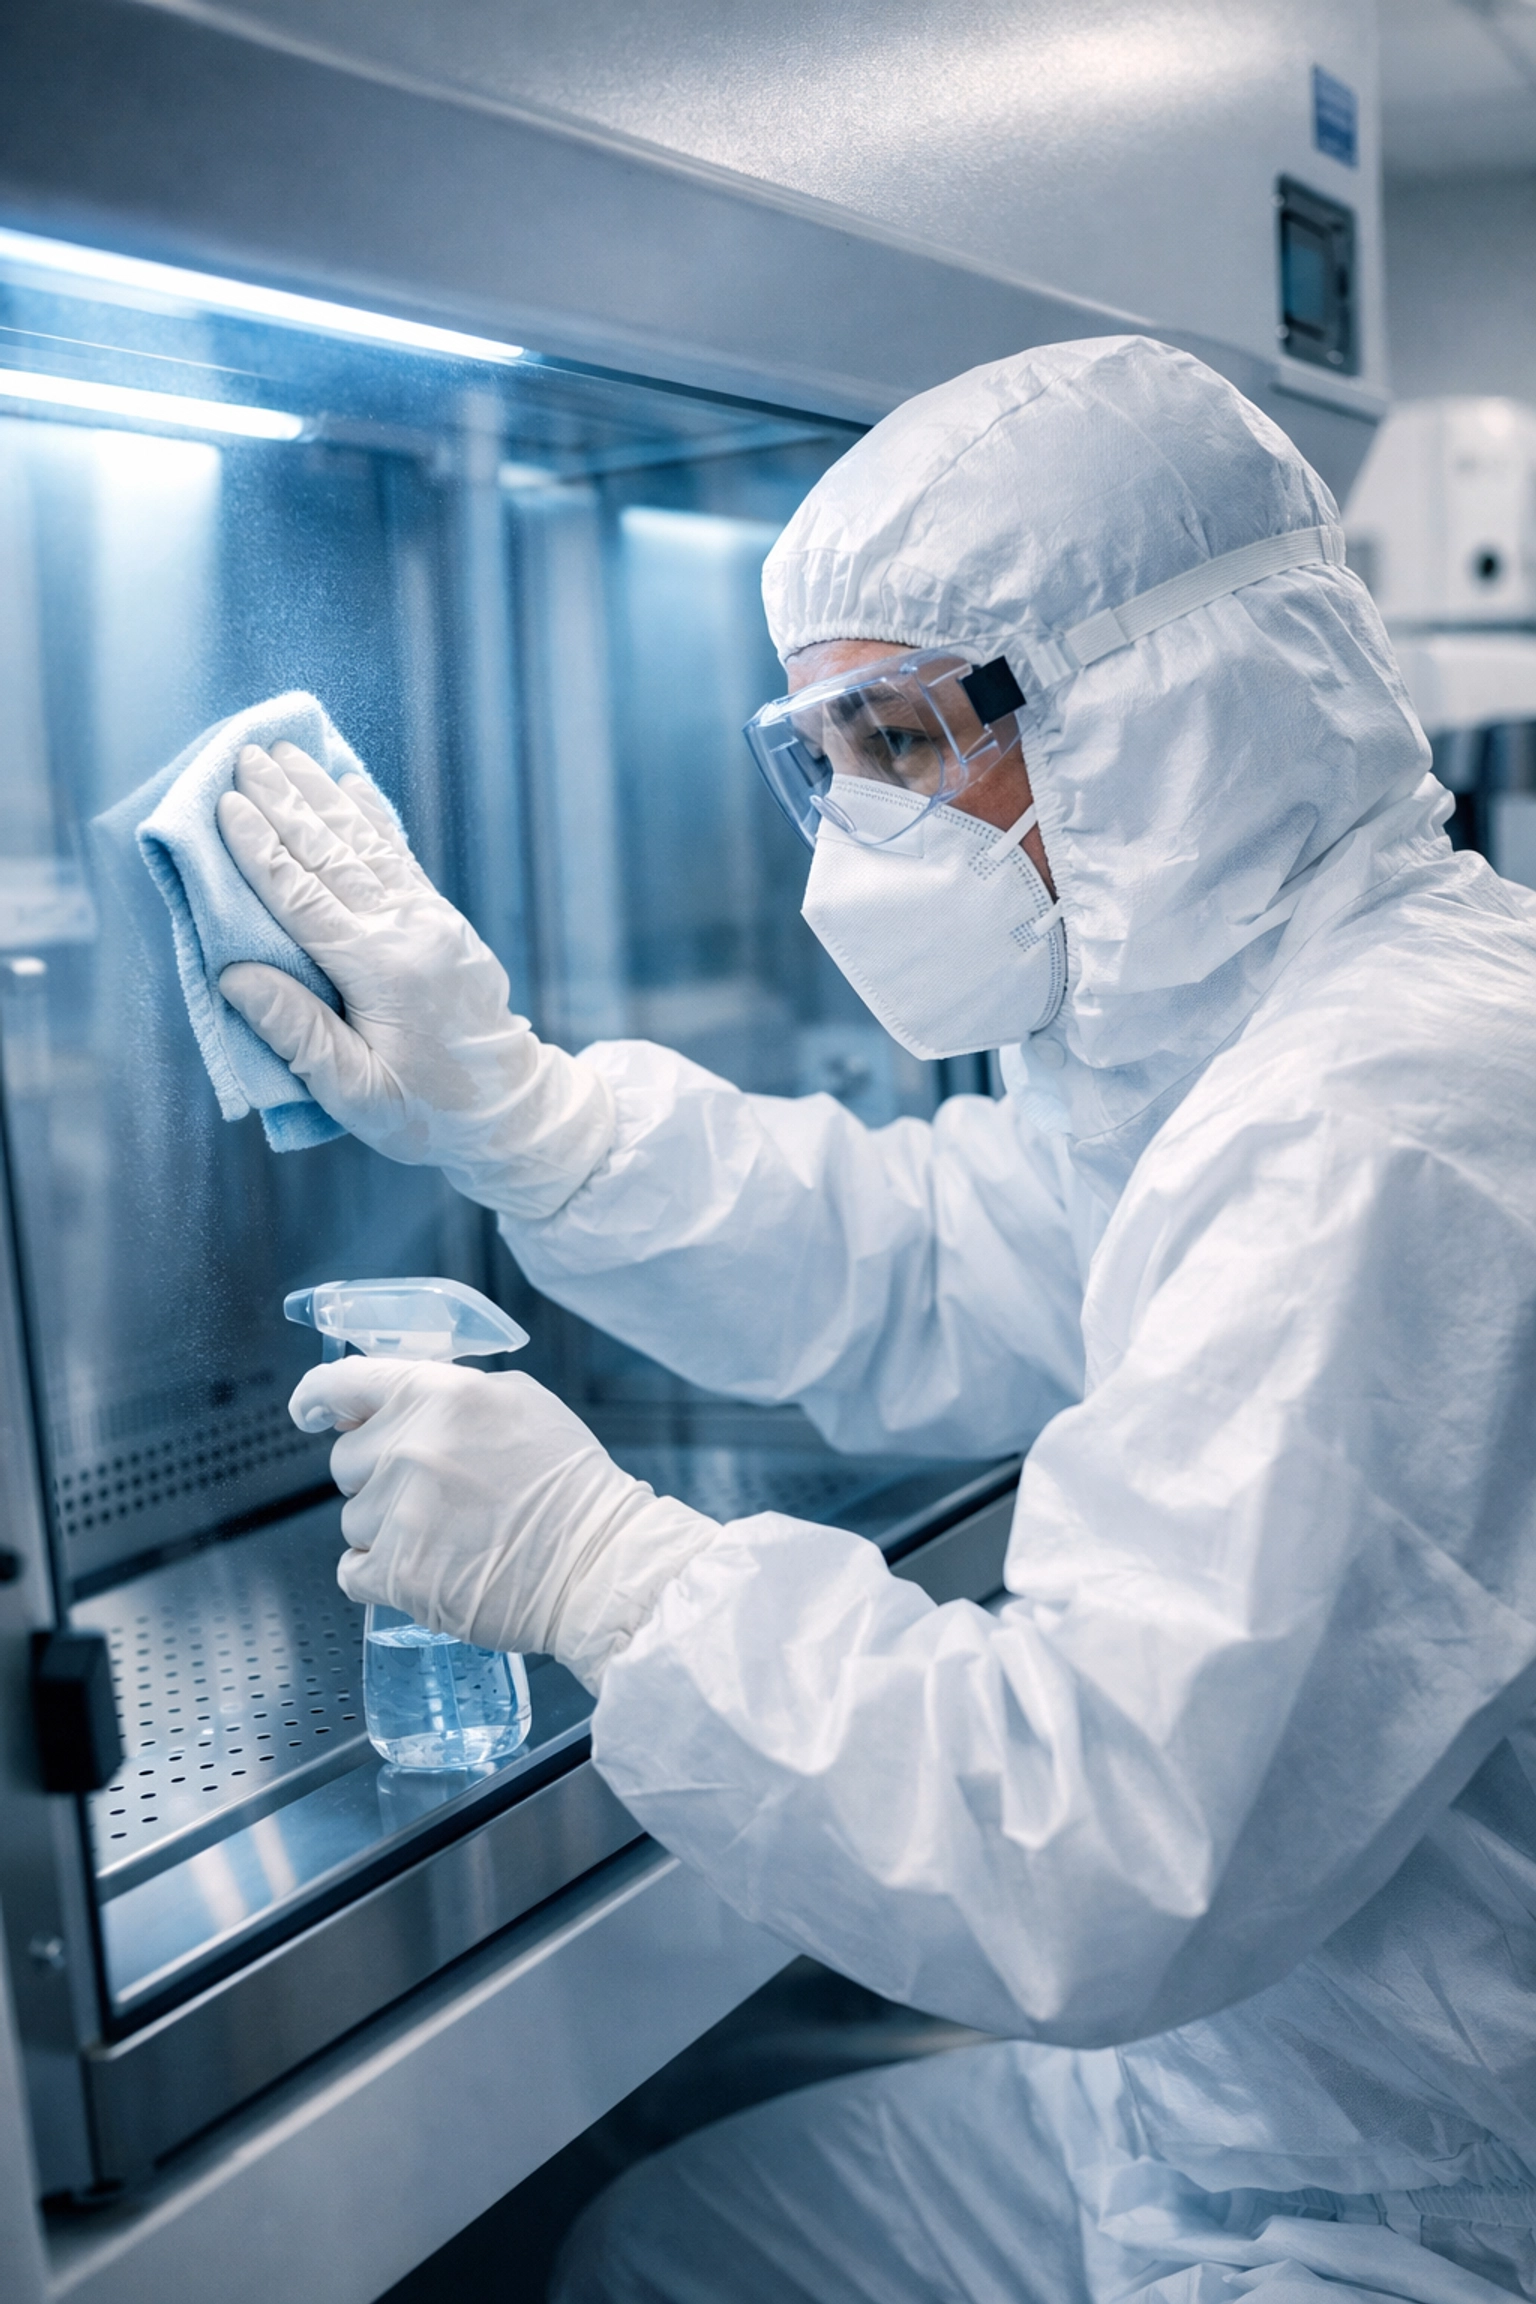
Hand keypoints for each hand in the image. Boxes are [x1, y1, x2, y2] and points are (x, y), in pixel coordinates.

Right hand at [217, 742, 612, 1219]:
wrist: (512, 1111)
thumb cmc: (427, 1113)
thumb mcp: (354, 1092)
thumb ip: (296, 1032)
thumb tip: (233, 973)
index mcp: (380, 969)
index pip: (303, 897)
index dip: (260, 849)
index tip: (226, 804)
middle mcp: (408, 930)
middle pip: (333, 855)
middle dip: (287, 802)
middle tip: (246, 754)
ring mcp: (432, 920)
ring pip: (367, 845)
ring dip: (324, 796)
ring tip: (289, 753)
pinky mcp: (445, 923)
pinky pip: (401, 856)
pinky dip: (373, 817)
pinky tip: (352, 786)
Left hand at [291, 1358, 717, 1690]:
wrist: (599, 1562)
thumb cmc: (569, 1485)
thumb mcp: (517, 1403)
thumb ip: (446, 1394)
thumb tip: (380, 1402)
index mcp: (439, 1394)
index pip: (342, 1384)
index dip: (316, 1397)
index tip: (308, 1410)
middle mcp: (411, 1448)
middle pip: (345, 1460)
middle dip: (378, 1475)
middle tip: (435, 1492)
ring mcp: (400, 1513)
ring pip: (351, 1519)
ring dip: (385, 1528)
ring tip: (447, 1535)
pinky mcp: (398, 1574)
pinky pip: (352, 1571)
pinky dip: (379, 1575)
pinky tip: (425, 1568)